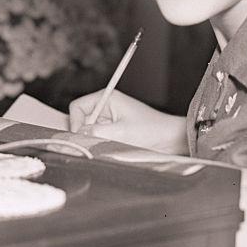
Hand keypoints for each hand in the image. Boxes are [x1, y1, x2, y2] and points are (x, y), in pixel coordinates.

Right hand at [68, 89, 187, 153]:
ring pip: (89, 131)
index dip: (75, 122)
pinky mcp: (114, 130)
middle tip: (95, 144)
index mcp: (107, 98)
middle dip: (86, 133)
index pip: (77, 107)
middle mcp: (106, 106)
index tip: (81, 137)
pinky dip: (101, 144)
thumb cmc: (152, 130)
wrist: (170, 139)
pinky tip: (113, 148)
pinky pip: (98, 138)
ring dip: (95, 140)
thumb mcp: (120, 132)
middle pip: (81, 120)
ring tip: (110, 145)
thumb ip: (95, 133)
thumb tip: (77, 136)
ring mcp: (110, 119)